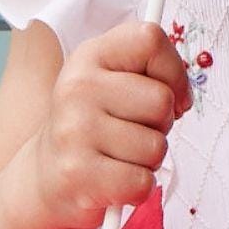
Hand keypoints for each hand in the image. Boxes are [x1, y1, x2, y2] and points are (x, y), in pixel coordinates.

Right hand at [28, 19, 192, 228]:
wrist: (47, 176)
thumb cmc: (95, 127)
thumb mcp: (112, 83)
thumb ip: (150, 71)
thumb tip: (182, 96)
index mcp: (90, 56)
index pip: (149, 40)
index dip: (174, 71)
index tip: (171, 96)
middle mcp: (77, 86)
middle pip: (161, 100)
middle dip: (160, 124)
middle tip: (133, 132)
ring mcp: (75, 129)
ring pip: (156, 146)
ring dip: (148, 160)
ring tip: (119, 156)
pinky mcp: (78, 173)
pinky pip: (143, 181)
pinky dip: (138, 188)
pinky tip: (114, 181)